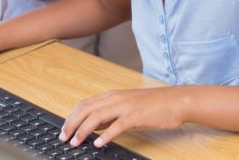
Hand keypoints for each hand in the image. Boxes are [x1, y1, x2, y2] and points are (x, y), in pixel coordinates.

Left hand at [59, 87, 186, 147]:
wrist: (175, 101)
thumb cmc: (153, 105)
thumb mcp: (126, 106)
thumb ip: (109, 114)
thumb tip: (93, 126)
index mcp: (112, 96)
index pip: (84, 104)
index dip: (71, 116)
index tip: (63, 129)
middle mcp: (115, 98)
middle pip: (86, 109)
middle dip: (72, 123)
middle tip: (63, 137)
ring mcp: (125, 106)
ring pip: (97, 116)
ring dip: (83, 130)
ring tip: (76, 142)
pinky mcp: (136, 116)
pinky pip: (117, 125)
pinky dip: (106, 135)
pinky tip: (99, 143)